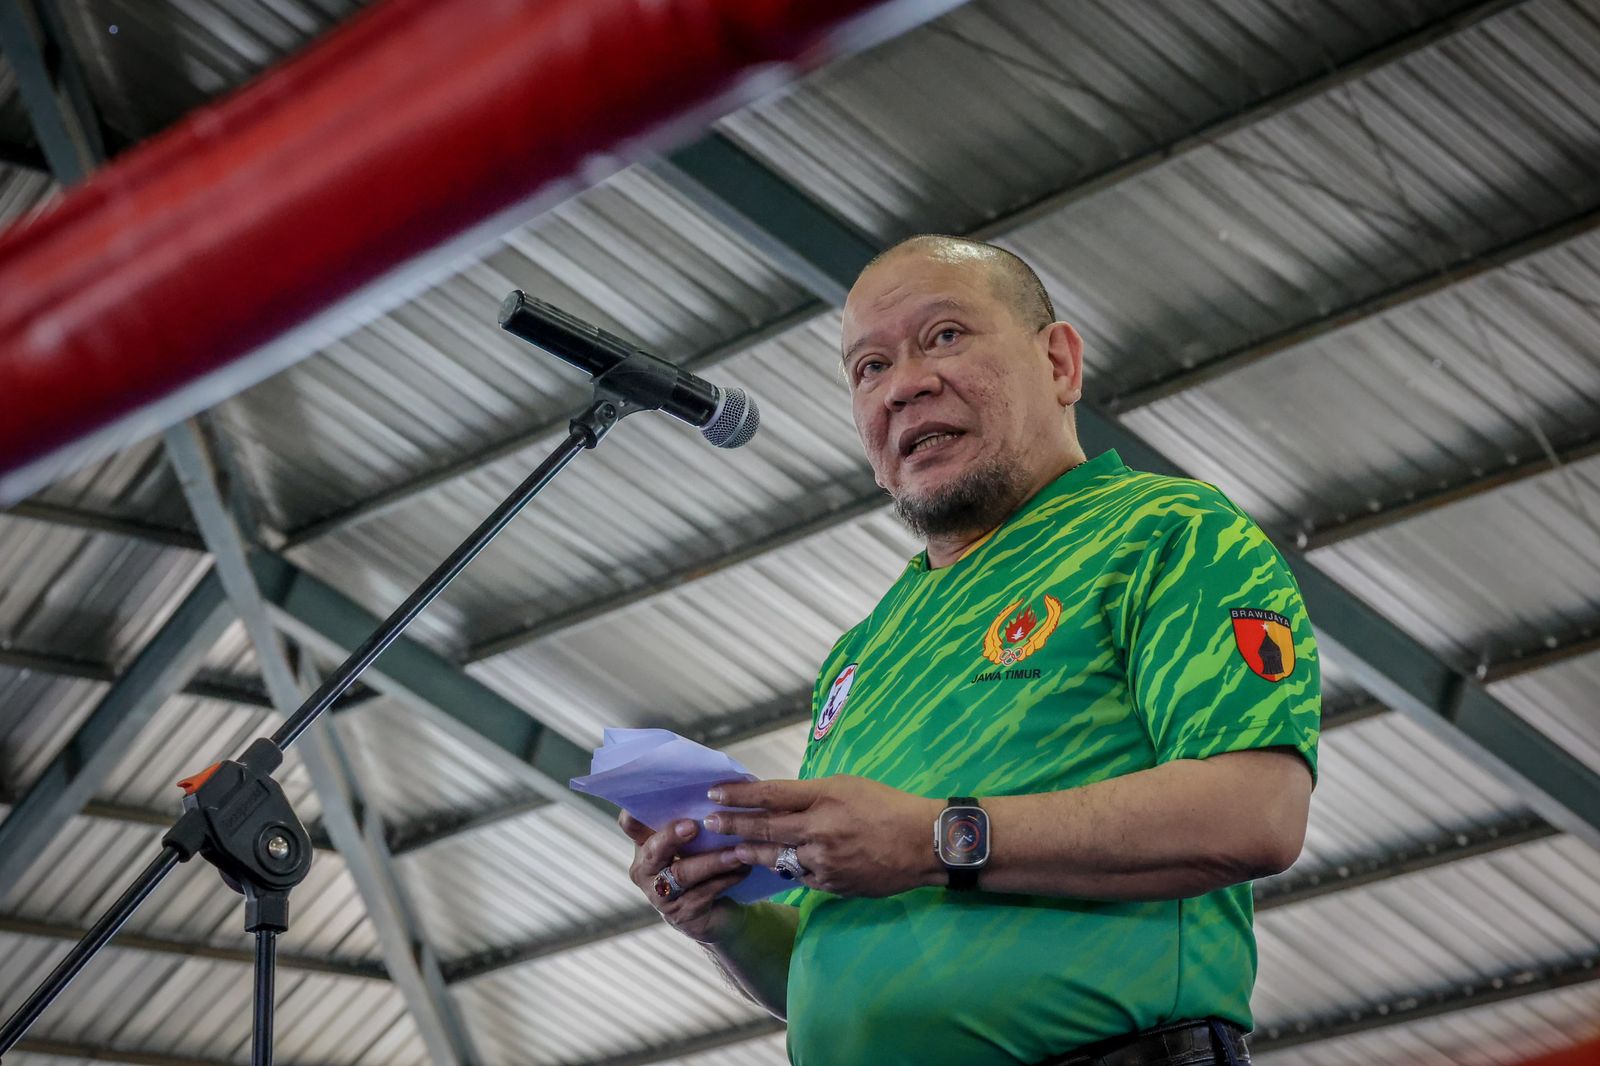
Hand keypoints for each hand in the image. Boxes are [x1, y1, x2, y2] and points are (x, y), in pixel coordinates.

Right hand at [620, 812, 748, 944]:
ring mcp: (659, 894)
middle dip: (671, 837)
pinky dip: (725, 879)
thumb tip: (719, 788)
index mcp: (644, 844)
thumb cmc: (702, 863)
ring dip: (712, 861)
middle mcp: (645, 869)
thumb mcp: (694, 842)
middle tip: (693, 826)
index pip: (630, 824)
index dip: (635, 813)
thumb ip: (694, 818)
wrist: (713, 912)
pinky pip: (703, 894)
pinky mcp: (680, 914)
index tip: (655, 799)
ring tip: (736, 853)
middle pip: (653, 850)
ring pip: (682, 874)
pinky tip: (743, 869)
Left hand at [705, 776, 941, 897]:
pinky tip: (770, 865)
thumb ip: (812, 795)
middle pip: (765, 827)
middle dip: (733, 825)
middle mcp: (819, 830)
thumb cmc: (888, 806)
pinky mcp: (831, 884)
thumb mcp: (848, 786)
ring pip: (777, 857)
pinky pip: (798, 876)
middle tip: (709, 823)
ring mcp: (824, 861)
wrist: (923, 844)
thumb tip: (780, 801)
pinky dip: (783, 869)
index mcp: (825, 797)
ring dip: (751, 852)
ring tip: (732, 848)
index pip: (771, 794)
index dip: (739, 795)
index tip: (715, 793)